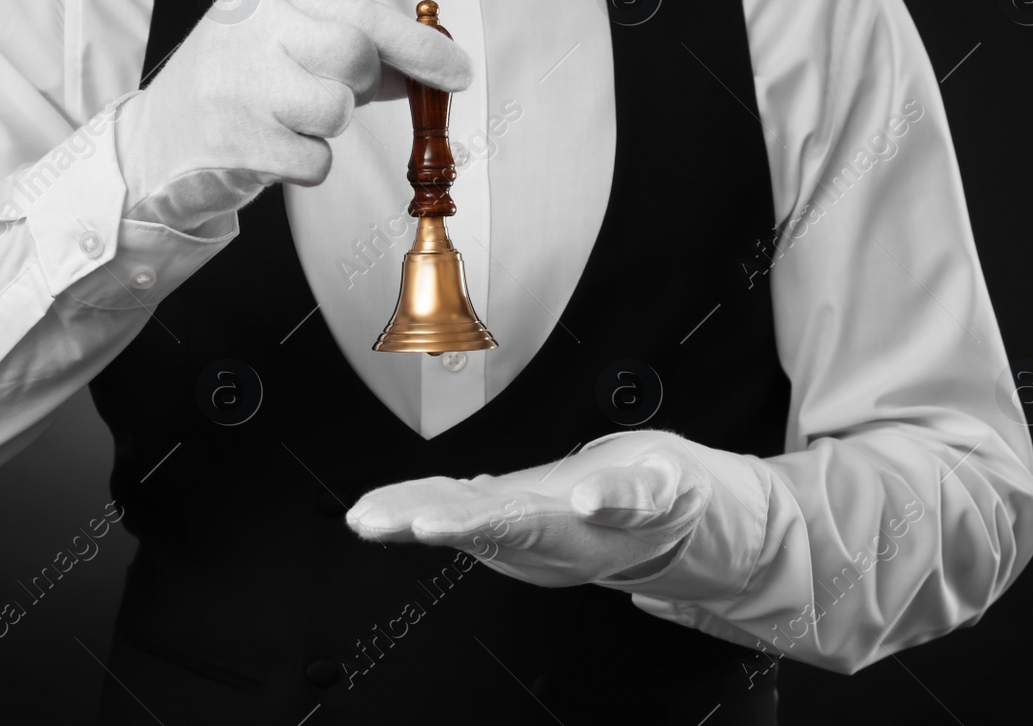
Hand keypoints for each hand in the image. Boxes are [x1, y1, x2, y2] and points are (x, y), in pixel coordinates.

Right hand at [113, 0, 470, 232]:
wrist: (147, 149)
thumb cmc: (227, 94)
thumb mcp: (276, 49)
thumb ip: (345, 50)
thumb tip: (431, 65)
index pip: (359, 13)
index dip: (418, 45)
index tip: (458, 70)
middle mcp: (246, 32)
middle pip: (354, 56)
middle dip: (356, 87)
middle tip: (323, 97)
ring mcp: (237, 87)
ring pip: (337, 111)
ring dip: (323, 129)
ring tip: (281, 123)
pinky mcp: (236, 143)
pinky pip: (314, 160)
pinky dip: (303, 165)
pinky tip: (266, 151)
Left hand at [345, 431, 714, 587]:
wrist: (667, 518)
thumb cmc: (667, 498)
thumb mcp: (668, 488)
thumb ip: (632, 496)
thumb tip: (593, 499)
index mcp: (574, 536)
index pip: (514, 528)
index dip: (468, 525)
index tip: (426, 524)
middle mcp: (539, 543)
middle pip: (471, 530)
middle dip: (417, 522)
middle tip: (372, 520)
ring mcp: (521, 534)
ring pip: (457, 523)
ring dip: (407, 517)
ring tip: (364, 516)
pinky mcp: (510, 518)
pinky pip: (459, 511)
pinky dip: (420, 503)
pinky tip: (387, 505)